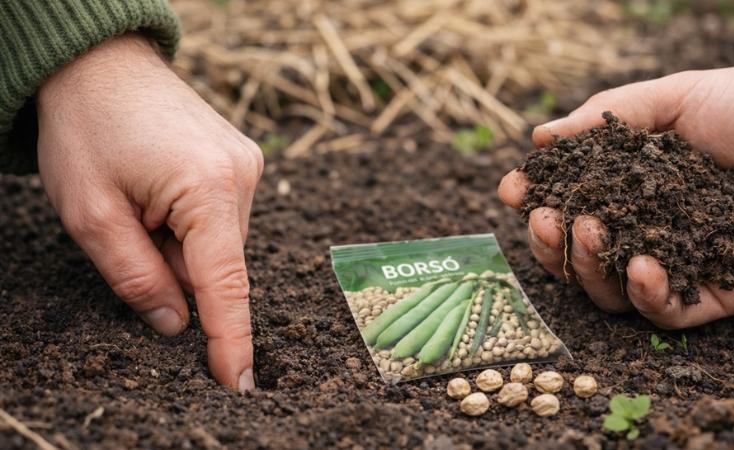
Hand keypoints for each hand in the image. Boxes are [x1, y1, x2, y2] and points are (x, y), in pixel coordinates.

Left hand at [36, 34, 262, 389]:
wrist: (101, 63)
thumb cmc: (87, 128)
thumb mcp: (91, 214)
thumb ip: (135, 277)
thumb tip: (174, 325)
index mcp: (208, 190)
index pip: (225, 285)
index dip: (230, 339)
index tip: (237, 382)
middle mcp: (242, 177)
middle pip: (216, 264)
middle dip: (173, 265)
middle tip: (130, 224)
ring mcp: (247, 165)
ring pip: (217, 243)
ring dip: (180, 242)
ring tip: (143, 198)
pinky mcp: (241, 161)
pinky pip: (220, 218)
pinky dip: (189, 222)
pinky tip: (160, 189)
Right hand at [499, 66, 733, 328]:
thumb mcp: (681, 95)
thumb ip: (610, 115)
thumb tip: (542, 137)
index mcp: (636, 184)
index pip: (573, 201)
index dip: (537, 199)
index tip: (513, 190)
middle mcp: (649, 227)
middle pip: (579, 253)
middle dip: (548, 240)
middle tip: (540, 218)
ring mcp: (679, 263)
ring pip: (608, 290)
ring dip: (586, 267)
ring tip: (591, 232)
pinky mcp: (713, 295)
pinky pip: (664, 313)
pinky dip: (644, 294)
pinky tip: (641, 266)